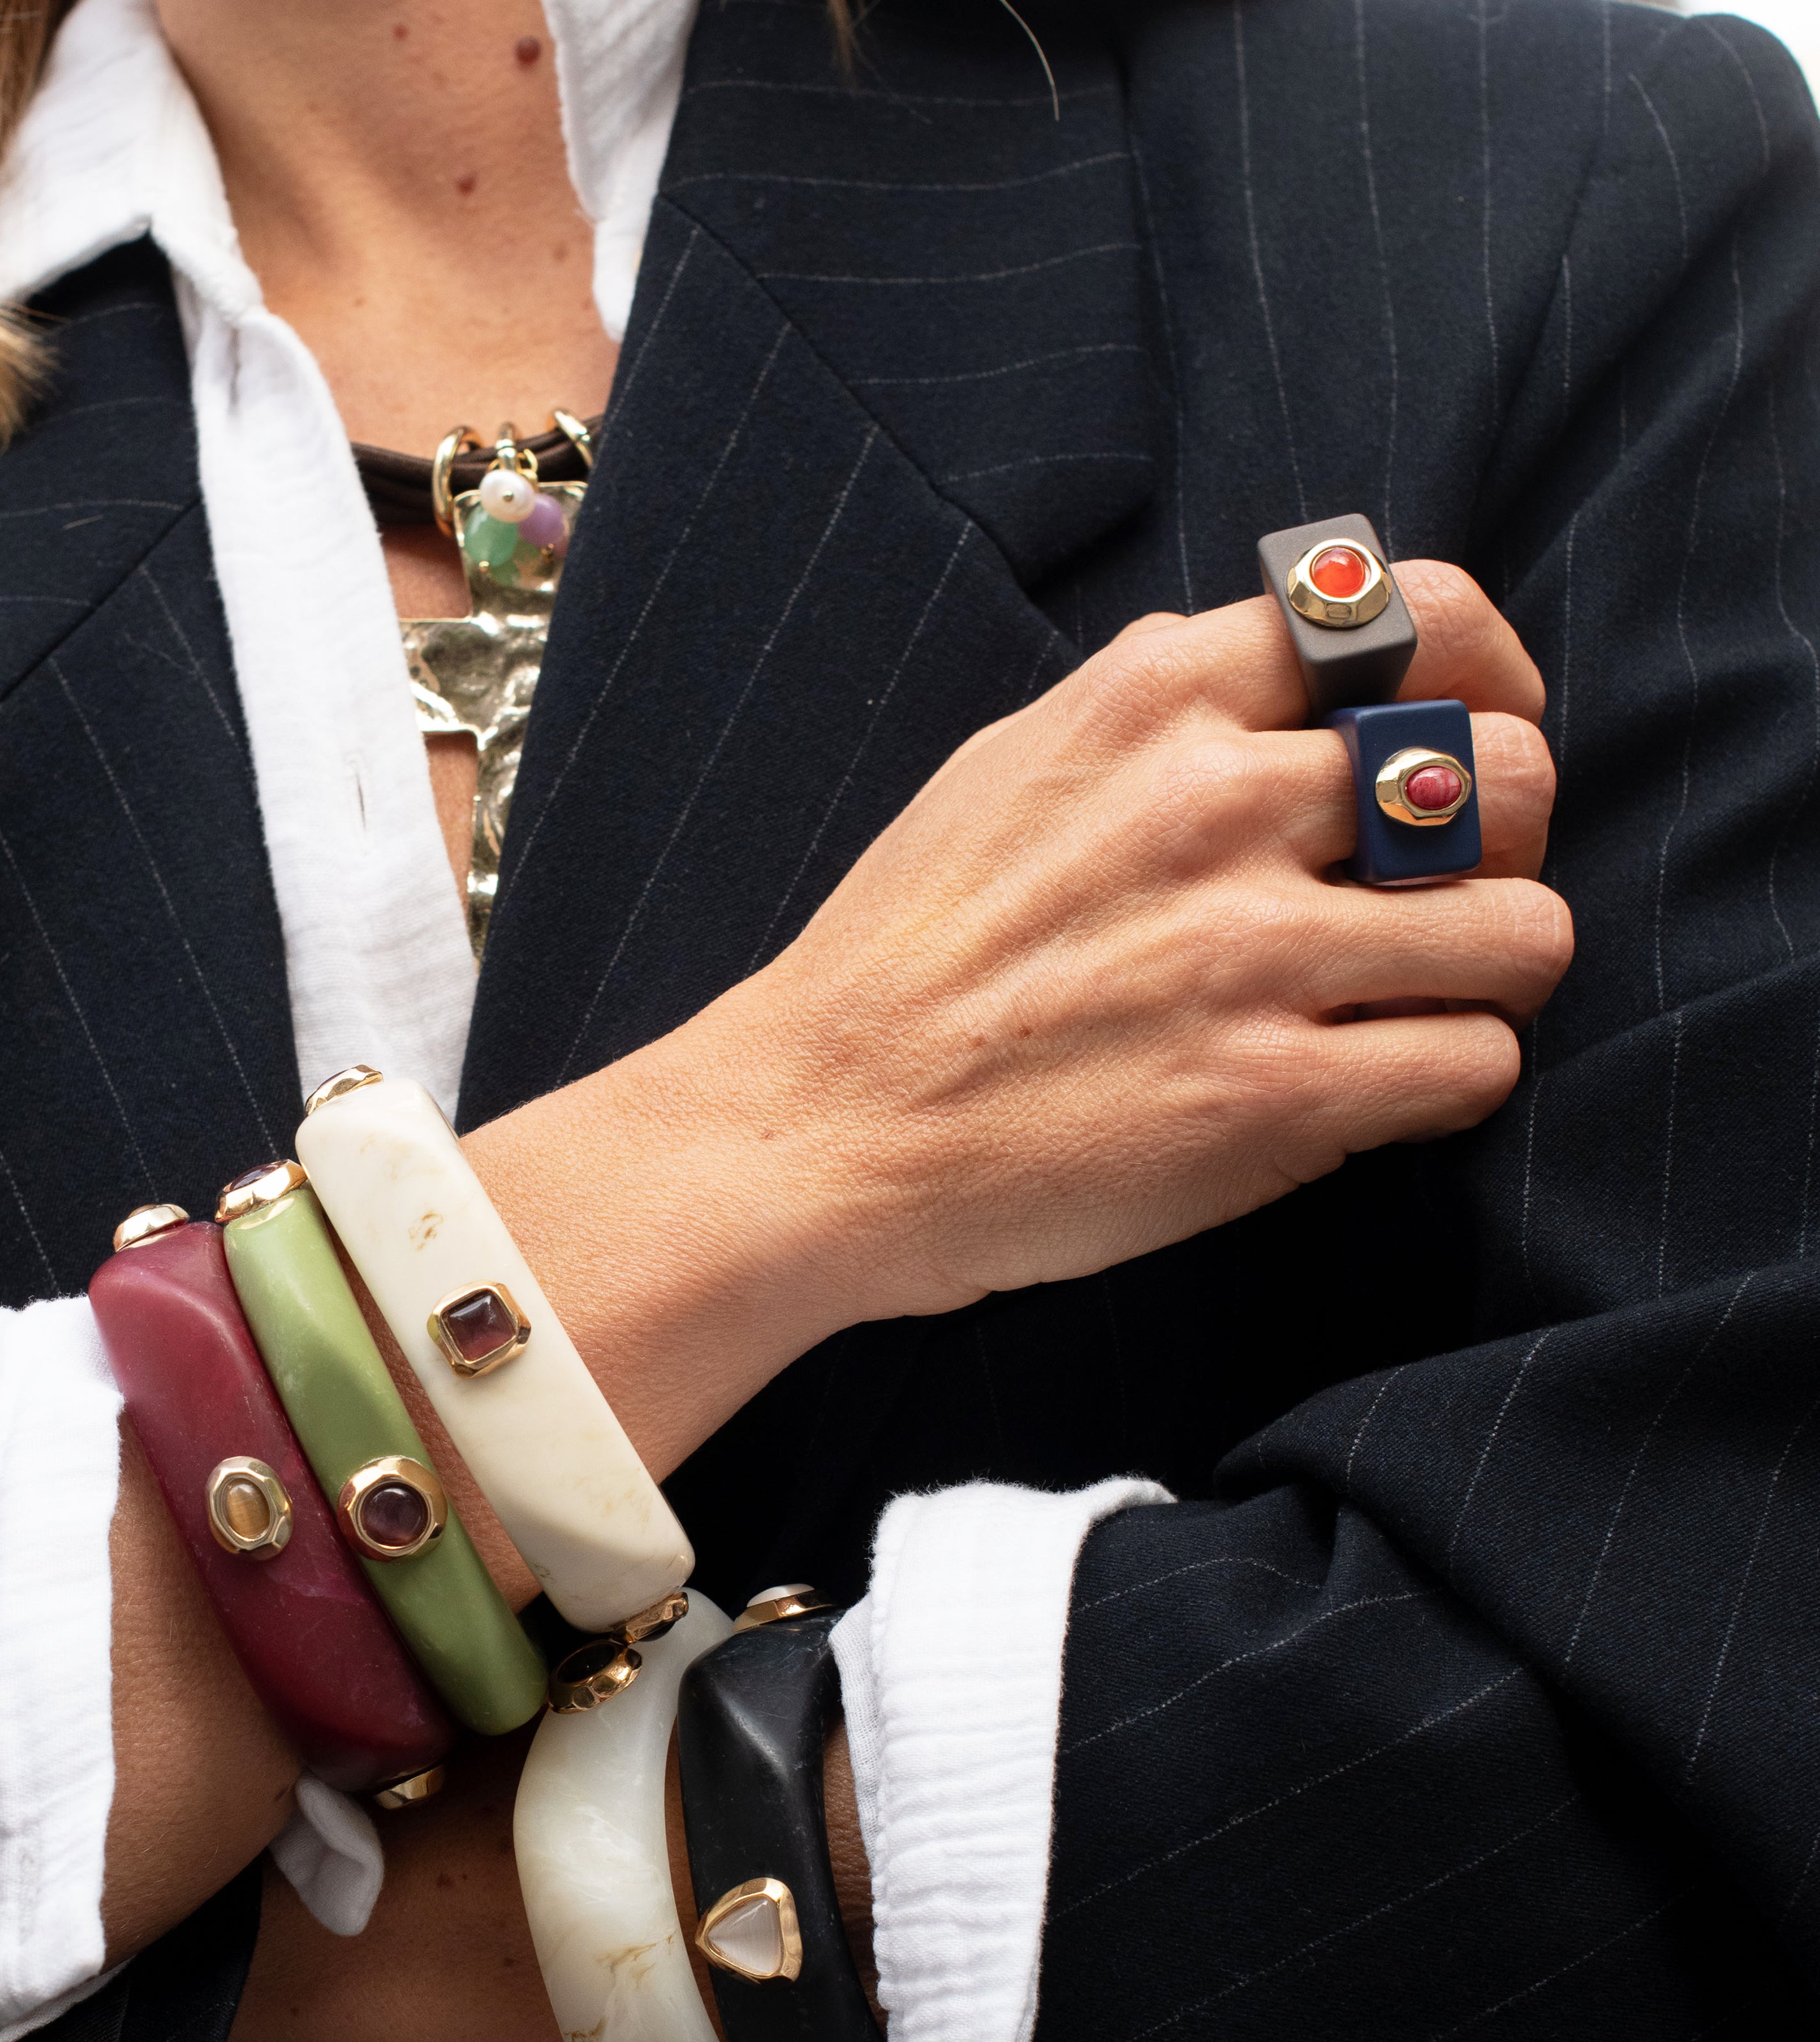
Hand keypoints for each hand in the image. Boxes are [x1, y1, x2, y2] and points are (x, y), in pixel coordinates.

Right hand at [468, 562, 1564, 1475]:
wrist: (816, 1128)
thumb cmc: (901, 959)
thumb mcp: (1008, 767)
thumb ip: (1157, 715)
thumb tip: (1298, 685)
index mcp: (1152, 704)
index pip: (1412, 613)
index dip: (1483, 671)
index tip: (1472, 727)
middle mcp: (1218, 808)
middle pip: (1511, 773)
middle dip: (1505, 841)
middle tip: (1438, 897)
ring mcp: (1250, 956)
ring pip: (1526, 930)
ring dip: (1489, 975)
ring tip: (1414, 1005)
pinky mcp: (1269, 1101)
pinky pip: (1474, 1065)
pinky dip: (1443, 1081)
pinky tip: (1369, 1090)